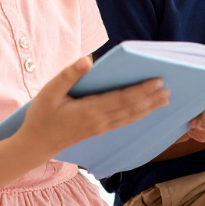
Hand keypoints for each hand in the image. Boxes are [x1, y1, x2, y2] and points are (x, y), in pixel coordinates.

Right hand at [18, 57, 169, 159]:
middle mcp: (99, 121)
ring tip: (164, 100)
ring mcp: (100, 128)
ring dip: (148, 108)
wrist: (36, 145)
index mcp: (89, 110)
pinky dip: (137, 115)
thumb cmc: (41, 115)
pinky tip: (145, 111)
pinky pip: (123, 123)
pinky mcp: (98, 131)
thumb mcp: (49, 92)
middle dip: (151, 99)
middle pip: (131, 109)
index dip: (141, 90)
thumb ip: (68, 75)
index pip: (122, 98)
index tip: (157, 80)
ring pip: (130, 117)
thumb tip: (88, 60)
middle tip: (168, 89)